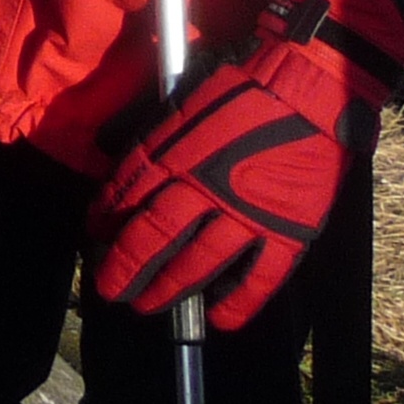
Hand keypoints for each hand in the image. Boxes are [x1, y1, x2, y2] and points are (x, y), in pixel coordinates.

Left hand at [91, 24, 382, 330]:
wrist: (308, 87)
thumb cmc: (244, 84)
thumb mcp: (183, 98)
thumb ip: (152, 132)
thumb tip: (112, 154)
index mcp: (178, 154)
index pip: (129, 196)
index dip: (107, 219)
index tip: (94, 234)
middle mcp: (206, 190)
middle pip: (155, 239)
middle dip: (125, 268)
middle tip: (110, 289)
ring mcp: (248, 214)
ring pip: (198, 264)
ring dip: (169, 289)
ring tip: (147, 307)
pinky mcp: (287, 230)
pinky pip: (260, 278)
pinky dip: (238, 302)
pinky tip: (218, 318)